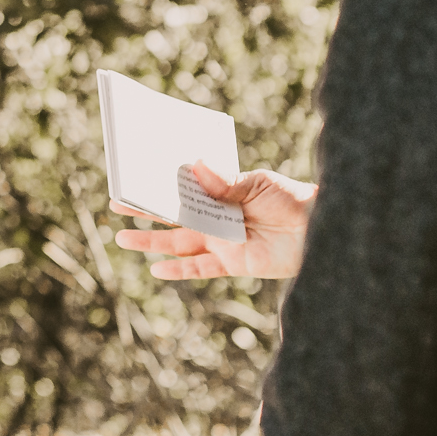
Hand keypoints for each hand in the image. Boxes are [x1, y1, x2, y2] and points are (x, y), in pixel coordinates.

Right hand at [114, 160, 314, 280]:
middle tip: (116, 205)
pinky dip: (179, 270)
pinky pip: (200, 268)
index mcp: (222, 191)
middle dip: (145, 211)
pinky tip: (156, 270)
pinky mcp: (233, 263)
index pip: (183, 188)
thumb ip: (226, 182)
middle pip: (174, 215)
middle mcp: (218, 216)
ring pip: (179, 242)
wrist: (320, 231)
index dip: (159, 185)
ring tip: (122, 240)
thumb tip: (196, 165)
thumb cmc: (293, 200)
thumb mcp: (259, 185)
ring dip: (151, 242)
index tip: (133, 179)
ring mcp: (223, 241)